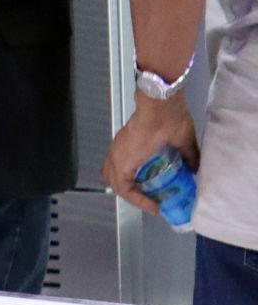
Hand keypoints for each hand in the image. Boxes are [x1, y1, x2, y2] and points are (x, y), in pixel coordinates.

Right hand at [101, 95, 198, 215]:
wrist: (159, 97)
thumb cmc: (168, 121)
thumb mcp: (184, 143)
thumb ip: (190, 158)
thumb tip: (194, 170)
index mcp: (127, 159)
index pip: (124, 189)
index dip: (138, 202)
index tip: (155, 207)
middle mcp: (117, 153)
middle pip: (112, 180)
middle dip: (128, 193)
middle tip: (147, 198)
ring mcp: (117, 144)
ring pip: (109, 168)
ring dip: (122, 180)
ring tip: (141, 185)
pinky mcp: (122, 137)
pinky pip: (114, 159)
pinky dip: (124, 168)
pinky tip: (141, 167)